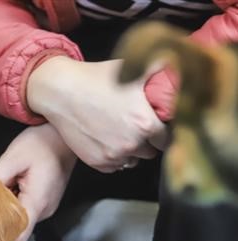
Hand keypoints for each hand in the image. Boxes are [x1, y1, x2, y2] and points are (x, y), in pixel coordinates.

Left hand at [0, 123, 75, 240]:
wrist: (64, 138)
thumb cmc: (43, 144)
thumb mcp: (13, 157)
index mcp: (36, 202)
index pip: (18, 237)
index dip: (1, 235)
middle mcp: (44, 211)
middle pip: (16, 228)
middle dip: (0, 215)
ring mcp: (47, 209)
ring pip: (20, 219)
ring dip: (8, 207)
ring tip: (8, 185)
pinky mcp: (46, 204)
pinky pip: (26, 210)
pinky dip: (16, 202)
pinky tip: (15, 185)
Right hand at [27, 57, 167, 172]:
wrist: (62, 92)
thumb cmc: (96, 79)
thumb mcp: (133, 69)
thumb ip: (160, 72)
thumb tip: (183, 68)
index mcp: (145, 123)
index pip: (168, 138)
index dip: (165, 131)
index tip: (159, 126)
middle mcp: (131, 144)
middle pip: (151, 152)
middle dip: (148, 141)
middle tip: (138, 127)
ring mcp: (112, 156)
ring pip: (132, 161)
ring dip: (131, 151)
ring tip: (122, 134)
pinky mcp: (96, 162)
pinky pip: (114, 167)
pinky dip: (114, 158)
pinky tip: (109, 142)